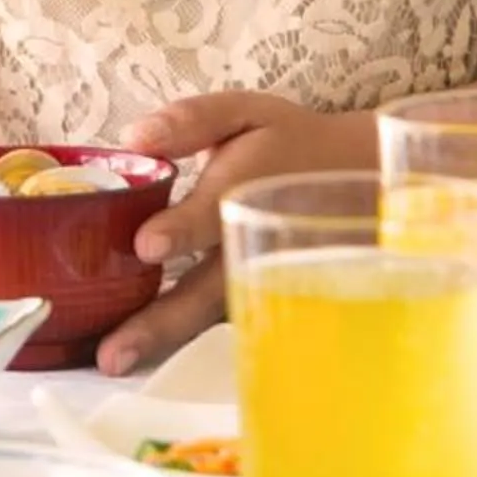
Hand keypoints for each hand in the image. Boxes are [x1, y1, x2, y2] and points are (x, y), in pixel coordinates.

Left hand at [94, 91, 374, 375]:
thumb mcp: (248, 114)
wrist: (365, 178)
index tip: (148, 245)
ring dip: (167, 341)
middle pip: (208, 288)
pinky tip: (141, 356)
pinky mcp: (272, 300)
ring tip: (115, 362)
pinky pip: (229, 324)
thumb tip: (134, 138)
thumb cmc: (291, 143)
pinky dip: (187, 342)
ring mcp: (268, 282)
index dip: (183, 228)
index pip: (214, 213)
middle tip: (111, 352)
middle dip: (160, 321)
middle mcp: (259, 247)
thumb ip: (193, 121)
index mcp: (250, 191)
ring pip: (214, 317)